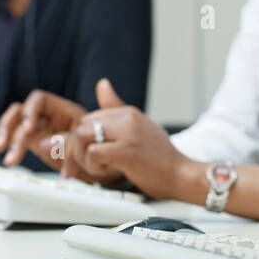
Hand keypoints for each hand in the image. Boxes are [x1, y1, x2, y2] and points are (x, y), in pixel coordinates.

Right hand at [0, 86, 93, 171]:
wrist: (104, 161)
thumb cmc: (100, 146)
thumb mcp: (89, 142)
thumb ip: (69, 141)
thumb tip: (43, 143)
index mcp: (63, 109)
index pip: (39, 100)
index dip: (30, 110)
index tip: (28, 128)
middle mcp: (48, 115)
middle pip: (21, 112)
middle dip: (10, 127)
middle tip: (5, 145)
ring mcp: (39, 128)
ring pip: (15, 125)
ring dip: (5, 137)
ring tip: (3, 153)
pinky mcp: (34, 142)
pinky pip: (17, 140)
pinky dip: (10, 147)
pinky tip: (8, 158)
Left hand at [68, 80, 195, 197]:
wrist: (181, 175)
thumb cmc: (160, 158)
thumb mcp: (138, 128)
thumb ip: (117, 109)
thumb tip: (101, 84)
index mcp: (128, 112)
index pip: (88, 118)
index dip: (81, 139)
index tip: (87, 155)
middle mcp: (128, 118)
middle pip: (81, 125)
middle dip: (76, 148)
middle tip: (85, 164)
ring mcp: (128, 133)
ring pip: (82, 136)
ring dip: (82, 157)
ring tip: (97, 167)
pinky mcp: (126, 151)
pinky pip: (92, 152)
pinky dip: (92, 165)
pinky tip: (106, 171)